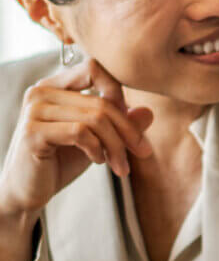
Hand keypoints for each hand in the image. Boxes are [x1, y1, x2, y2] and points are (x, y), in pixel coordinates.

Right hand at [0, 57, 152, 220]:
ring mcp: (35, 110)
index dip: (118, 93)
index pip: (94, 68)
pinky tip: (98, 161)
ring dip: (117, 146)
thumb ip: (119, 125)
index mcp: (54, 85)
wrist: (26, 192)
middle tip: (142, 152)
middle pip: (102, 101)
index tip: (130, 125)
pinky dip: (98, 149)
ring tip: (120, 165)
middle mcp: (41, 91)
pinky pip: (81, 132)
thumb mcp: (96, 141)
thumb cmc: (59, 163)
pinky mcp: (33, 132)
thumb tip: (149, 113)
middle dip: (128, 131)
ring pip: (96, 119)